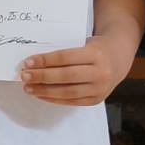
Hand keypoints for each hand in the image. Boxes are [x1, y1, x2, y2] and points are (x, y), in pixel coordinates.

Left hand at [20, 33, 134, 105]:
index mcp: (96, 53)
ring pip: (67, 92)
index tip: (28, 62)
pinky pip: (71, 101)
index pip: (65, 58)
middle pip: (66, 77)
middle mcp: (100, 72)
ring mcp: (100, 89)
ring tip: (28, 87)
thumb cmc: (94, 47)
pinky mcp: (96, 100)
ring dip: (45, 91)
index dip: (45, 61)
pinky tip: (41, 94)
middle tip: (24, 76)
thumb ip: (64, 52)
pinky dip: (54, 98)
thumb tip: (35, 62)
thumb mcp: (83, 43)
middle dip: (42, 77)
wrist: (119, 58)